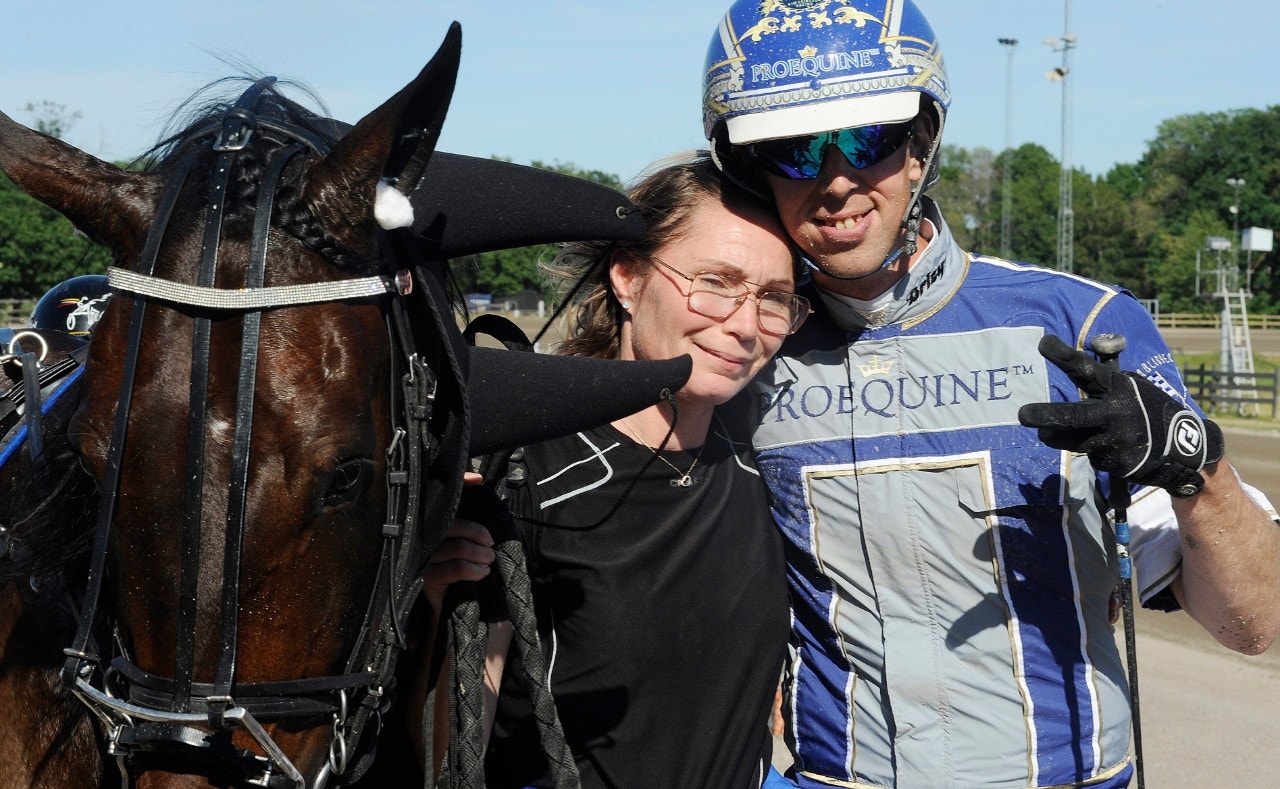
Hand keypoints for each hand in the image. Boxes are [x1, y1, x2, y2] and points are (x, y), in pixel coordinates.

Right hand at [422, 517, 494, 610]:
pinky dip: (474, 570)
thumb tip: (489, 536)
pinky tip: (481, 574)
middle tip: (490, 555)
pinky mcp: (428, 579)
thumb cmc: (459, 578)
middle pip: (454, 530)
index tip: (489, 541)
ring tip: (487, 565)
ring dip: (480, 556)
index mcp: (433, 536)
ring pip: (459, 548)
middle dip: (478, 540)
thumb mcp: (462, 555)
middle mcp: (425, 545)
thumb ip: (468, 541)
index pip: (453, 522)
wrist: (447, 609)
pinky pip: (458, 568)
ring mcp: (425, 562)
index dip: (475, 529)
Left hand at [1017, 334, 1223, 496]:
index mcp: (1118, 387)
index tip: (1042, 343)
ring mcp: (1115, 441)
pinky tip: (1109, 447)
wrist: (1182, 448)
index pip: (1086, 369)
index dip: (1064, 356)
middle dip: (1047, 415)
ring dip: (1060, 436)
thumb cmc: (1147, 408)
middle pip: (1075, 415)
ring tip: (1051, 431)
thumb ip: (1107, 368)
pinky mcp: (1115, 463)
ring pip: (1072, 440)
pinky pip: (1090, 456)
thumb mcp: (1133, 383)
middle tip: (1023, 415)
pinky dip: (1093, 451)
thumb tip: (1096, 340)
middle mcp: (1115, 413)